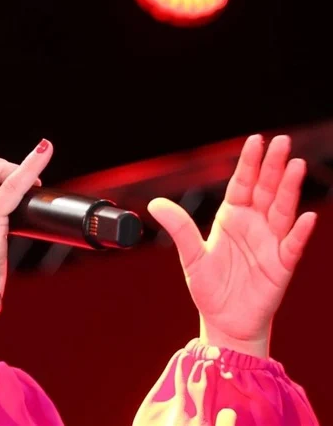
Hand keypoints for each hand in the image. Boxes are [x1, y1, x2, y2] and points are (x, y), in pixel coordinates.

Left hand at [147, 134, 316, 357]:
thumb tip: (154, 203)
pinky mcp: (281, 265)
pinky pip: (292, 245)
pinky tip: (307, 217)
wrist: (225, 321)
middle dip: (273, 166)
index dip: (249, 163)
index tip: (257, 140)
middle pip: (265, 190)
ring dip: (289, 189)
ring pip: (282, 210)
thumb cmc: (210, 287)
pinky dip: (299, 231)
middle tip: (282, 142)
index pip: (242, 183)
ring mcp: (270, 242)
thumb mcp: (191, 256)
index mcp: (232, 217)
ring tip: (296, 166)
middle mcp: (254, 225)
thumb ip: (179, 228)